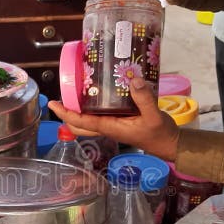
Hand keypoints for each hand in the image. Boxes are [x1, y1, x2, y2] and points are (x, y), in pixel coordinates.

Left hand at [47, 77, 180, 160]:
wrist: (170, 144)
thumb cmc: (160, 134)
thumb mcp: (154, 115)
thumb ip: (144, 99)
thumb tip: (133, 79)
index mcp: (110, 127)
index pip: (81, 122)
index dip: (65, 113)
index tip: (53, 103)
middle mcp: (107, 127)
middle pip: (79, 125)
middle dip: (67, 113)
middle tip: (60, 97)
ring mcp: (112, 125)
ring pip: (87, 121)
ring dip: (77, 110)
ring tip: (74, 91)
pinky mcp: (118, 122)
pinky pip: (98, 116)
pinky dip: (91, 107)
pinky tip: (95, 93)